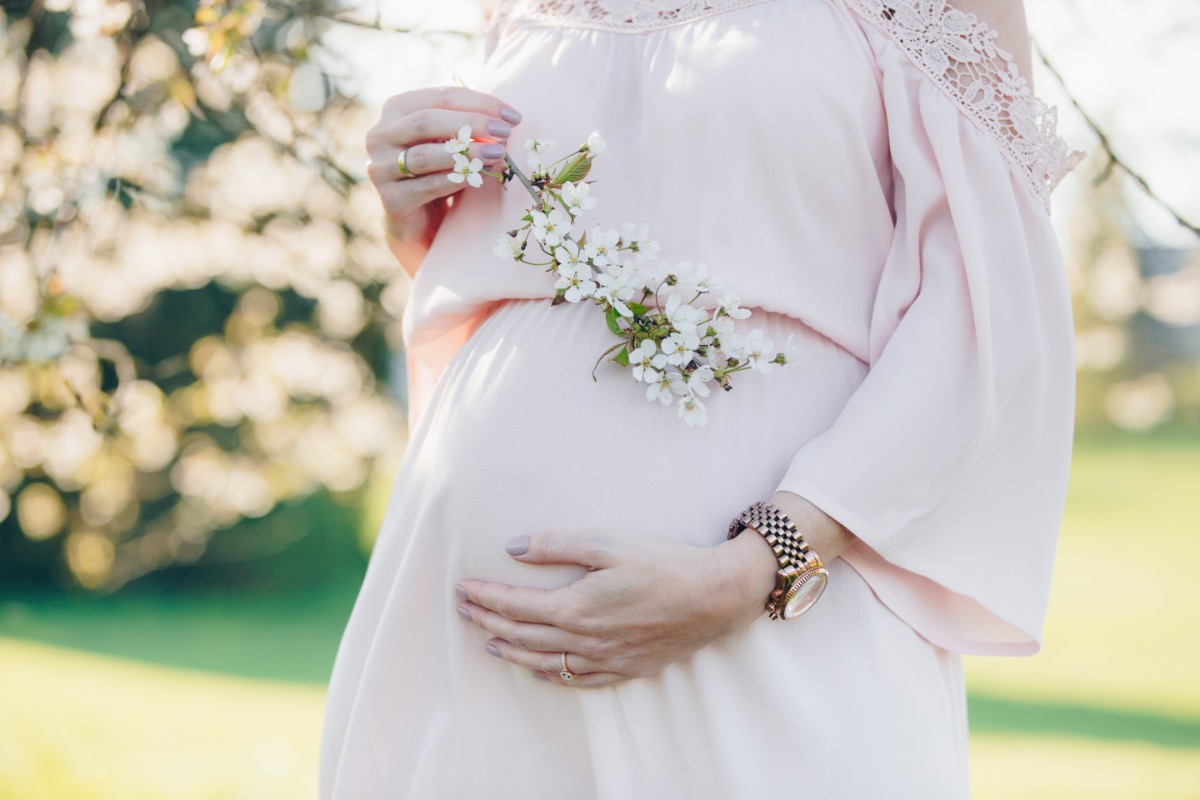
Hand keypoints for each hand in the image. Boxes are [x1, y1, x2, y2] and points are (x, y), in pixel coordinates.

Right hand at [364, 86, 521, 276]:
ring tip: (497, 154)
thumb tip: (504, 120)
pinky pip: (427, 187)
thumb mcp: (449, 141)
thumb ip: (466, 126)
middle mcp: (380, 135)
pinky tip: (479, 177)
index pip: (440, 97)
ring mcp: (380, 168)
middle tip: (504, 133)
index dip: (479, 103)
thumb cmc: (437, 170)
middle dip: (470, 124)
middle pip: (425, 121)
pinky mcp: (390, 200)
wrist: (415, 221)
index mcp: (397, 109)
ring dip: (465, 154)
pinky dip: (456, 180)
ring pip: (424, 155)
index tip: (512, 117)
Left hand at [455, 527, 777, 686]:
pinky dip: (551, 674)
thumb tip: (512, 547)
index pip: (515, 605)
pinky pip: (578, 679)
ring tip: (490, 642)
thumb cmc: (664, 562)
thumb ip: (556, 545)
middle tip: (465, 610)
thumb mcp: (607, 542)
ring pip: (545, 661)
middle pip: (522, 634)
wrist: (716, 596)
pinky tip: (541, 668)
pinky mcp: (627, 667)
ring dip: (512, 651)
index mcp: (575, 607)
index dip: (485, 597)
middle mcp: (584, 640)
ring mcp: (605, 659)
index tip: (462, 587)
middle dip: (488, 621)